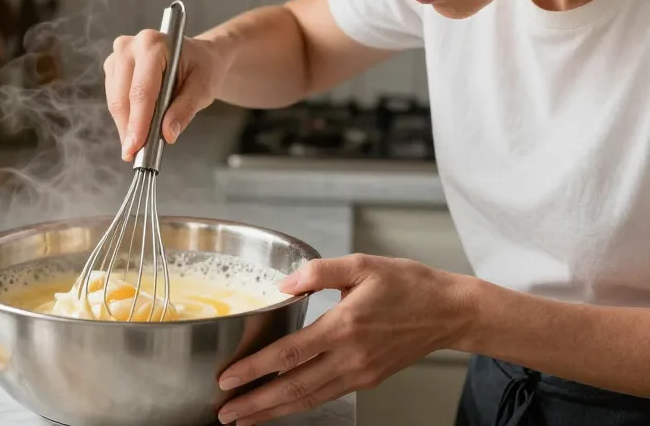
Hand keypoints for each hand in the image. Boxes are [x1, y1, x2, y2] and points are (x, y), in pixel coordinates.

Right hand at [103, 31, 230, 160]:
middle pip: (123, 97)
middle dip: (129, 128)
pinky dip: (124, 118)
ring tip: (138, 144)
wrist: (199, 57)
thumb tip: (167, 134)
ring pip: (115, 100)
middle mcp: (130, 46)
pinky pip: (114, 99)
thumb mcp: (202, 89)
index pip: (142, 91)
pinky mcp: (113, 67)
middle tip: (135, 154)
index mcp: (154, 45)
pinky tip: (136, 129)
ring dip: (125, 126)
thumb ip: (184, 111)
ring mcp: (118, 55)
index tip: (136, 147)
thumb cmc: (202, 68)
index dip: (138, 122)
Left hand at [216, 254, 473, 424]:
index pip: (288, 354)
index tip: (227, 378)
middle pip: (293, 387)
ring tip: (244, 418)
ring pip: (308, 398)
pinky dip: (299, 405)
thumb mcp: (362, 264)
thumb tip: (283, 284)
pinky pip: (326, 395)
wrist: (450, 312)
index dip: (254, 368)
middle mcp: (350, 356)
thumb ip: (318, 272)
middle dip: (255, 403)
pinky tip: (280, 406)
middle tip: (225, 412)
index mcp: (344, 325)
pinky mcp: (367, 379)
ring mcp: (359, 373)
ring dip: (273, 411)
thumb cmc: (408, 285)